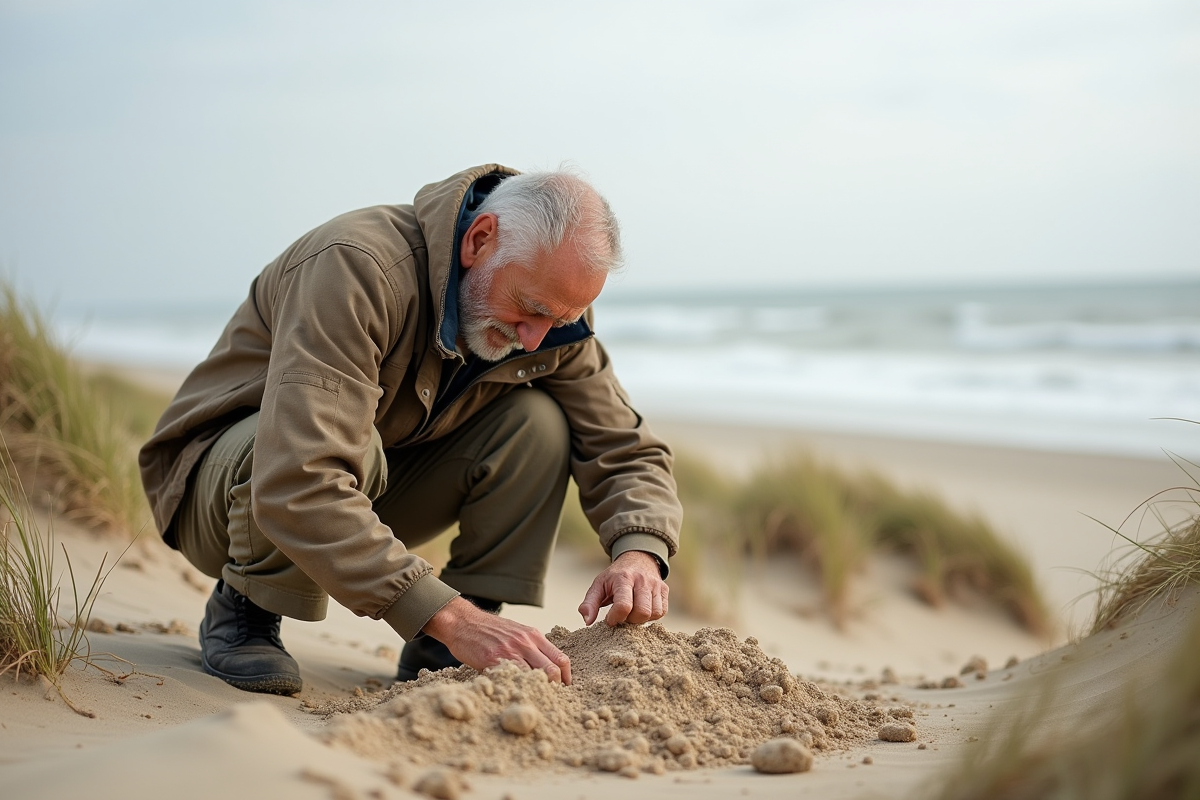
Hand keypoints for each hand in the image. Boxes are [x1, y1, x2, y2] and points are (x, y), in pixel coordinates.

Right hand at [421, 597, 571, 684]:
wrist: (463, 621)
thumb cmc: (489, 629)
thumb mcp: (516, 631)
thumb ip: (531, 647)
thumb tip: (545, 669)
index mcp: (533, 635)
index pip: (560, 659)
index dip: (566, 677)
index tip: (563, 688)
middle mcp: (526, 642)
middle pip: (553, 670)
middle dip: (555, 688)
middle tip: (550, 698)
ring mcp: (511, 651)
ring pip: (537, 676)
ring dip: (538, 690)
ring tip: (535, 700)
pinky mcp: (494, 660)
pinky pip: (513, 679)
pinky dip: (518, 689)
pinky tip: (515, 696)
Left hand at [578, 550, 668, 626]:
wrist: (637, 559)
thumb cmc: (615, 576)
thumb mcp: (598, 585)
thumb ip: (590, 603)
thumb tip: (587, 621)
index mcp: (623, 578)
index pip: (624, 605)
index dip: (616, 618)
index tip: (610, 619)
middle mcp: (642, 580)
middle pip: (642, 612)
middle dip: (630, 620)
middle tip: (622, 615)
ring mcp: (655, 584)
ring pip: (654, 613)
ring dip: (641, 619)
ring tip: (632, 612)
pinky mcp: (664, 589)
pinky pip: (662, 612)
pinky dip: (652, 616)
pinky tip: (642, 609)